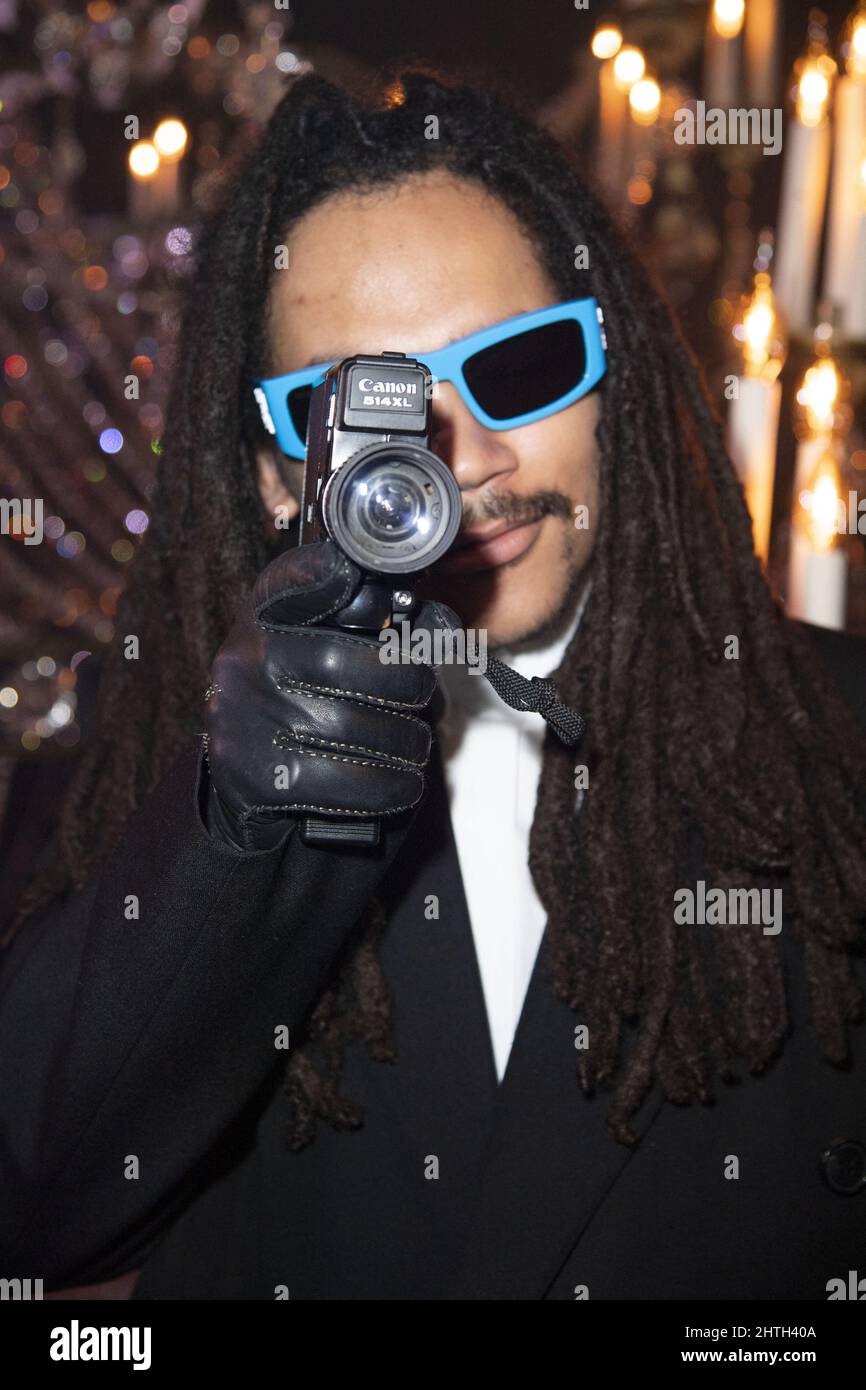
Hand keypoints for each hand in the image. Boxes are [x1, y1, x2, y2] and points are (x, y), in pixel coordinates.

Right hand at [203, 541, 437, 850]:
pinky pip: (349, 783)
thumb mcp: (317, 647)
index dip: (322, 574)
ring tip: (415, 744)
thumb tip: (441, 626)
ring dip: (406, 741)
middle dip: (404, 684)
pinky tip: (402, 781)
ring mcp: (246, 722)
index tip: (352, 575)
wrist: (245, 779)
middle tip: (423, 697)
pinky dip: (392, 785)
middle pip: (341, 661)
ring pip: (353, 728)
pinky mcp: (257, 779)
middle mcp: (246, 663)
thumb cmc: (301, 700)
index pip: (289, 582)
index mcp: (262, 620)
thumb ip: (368, 623)